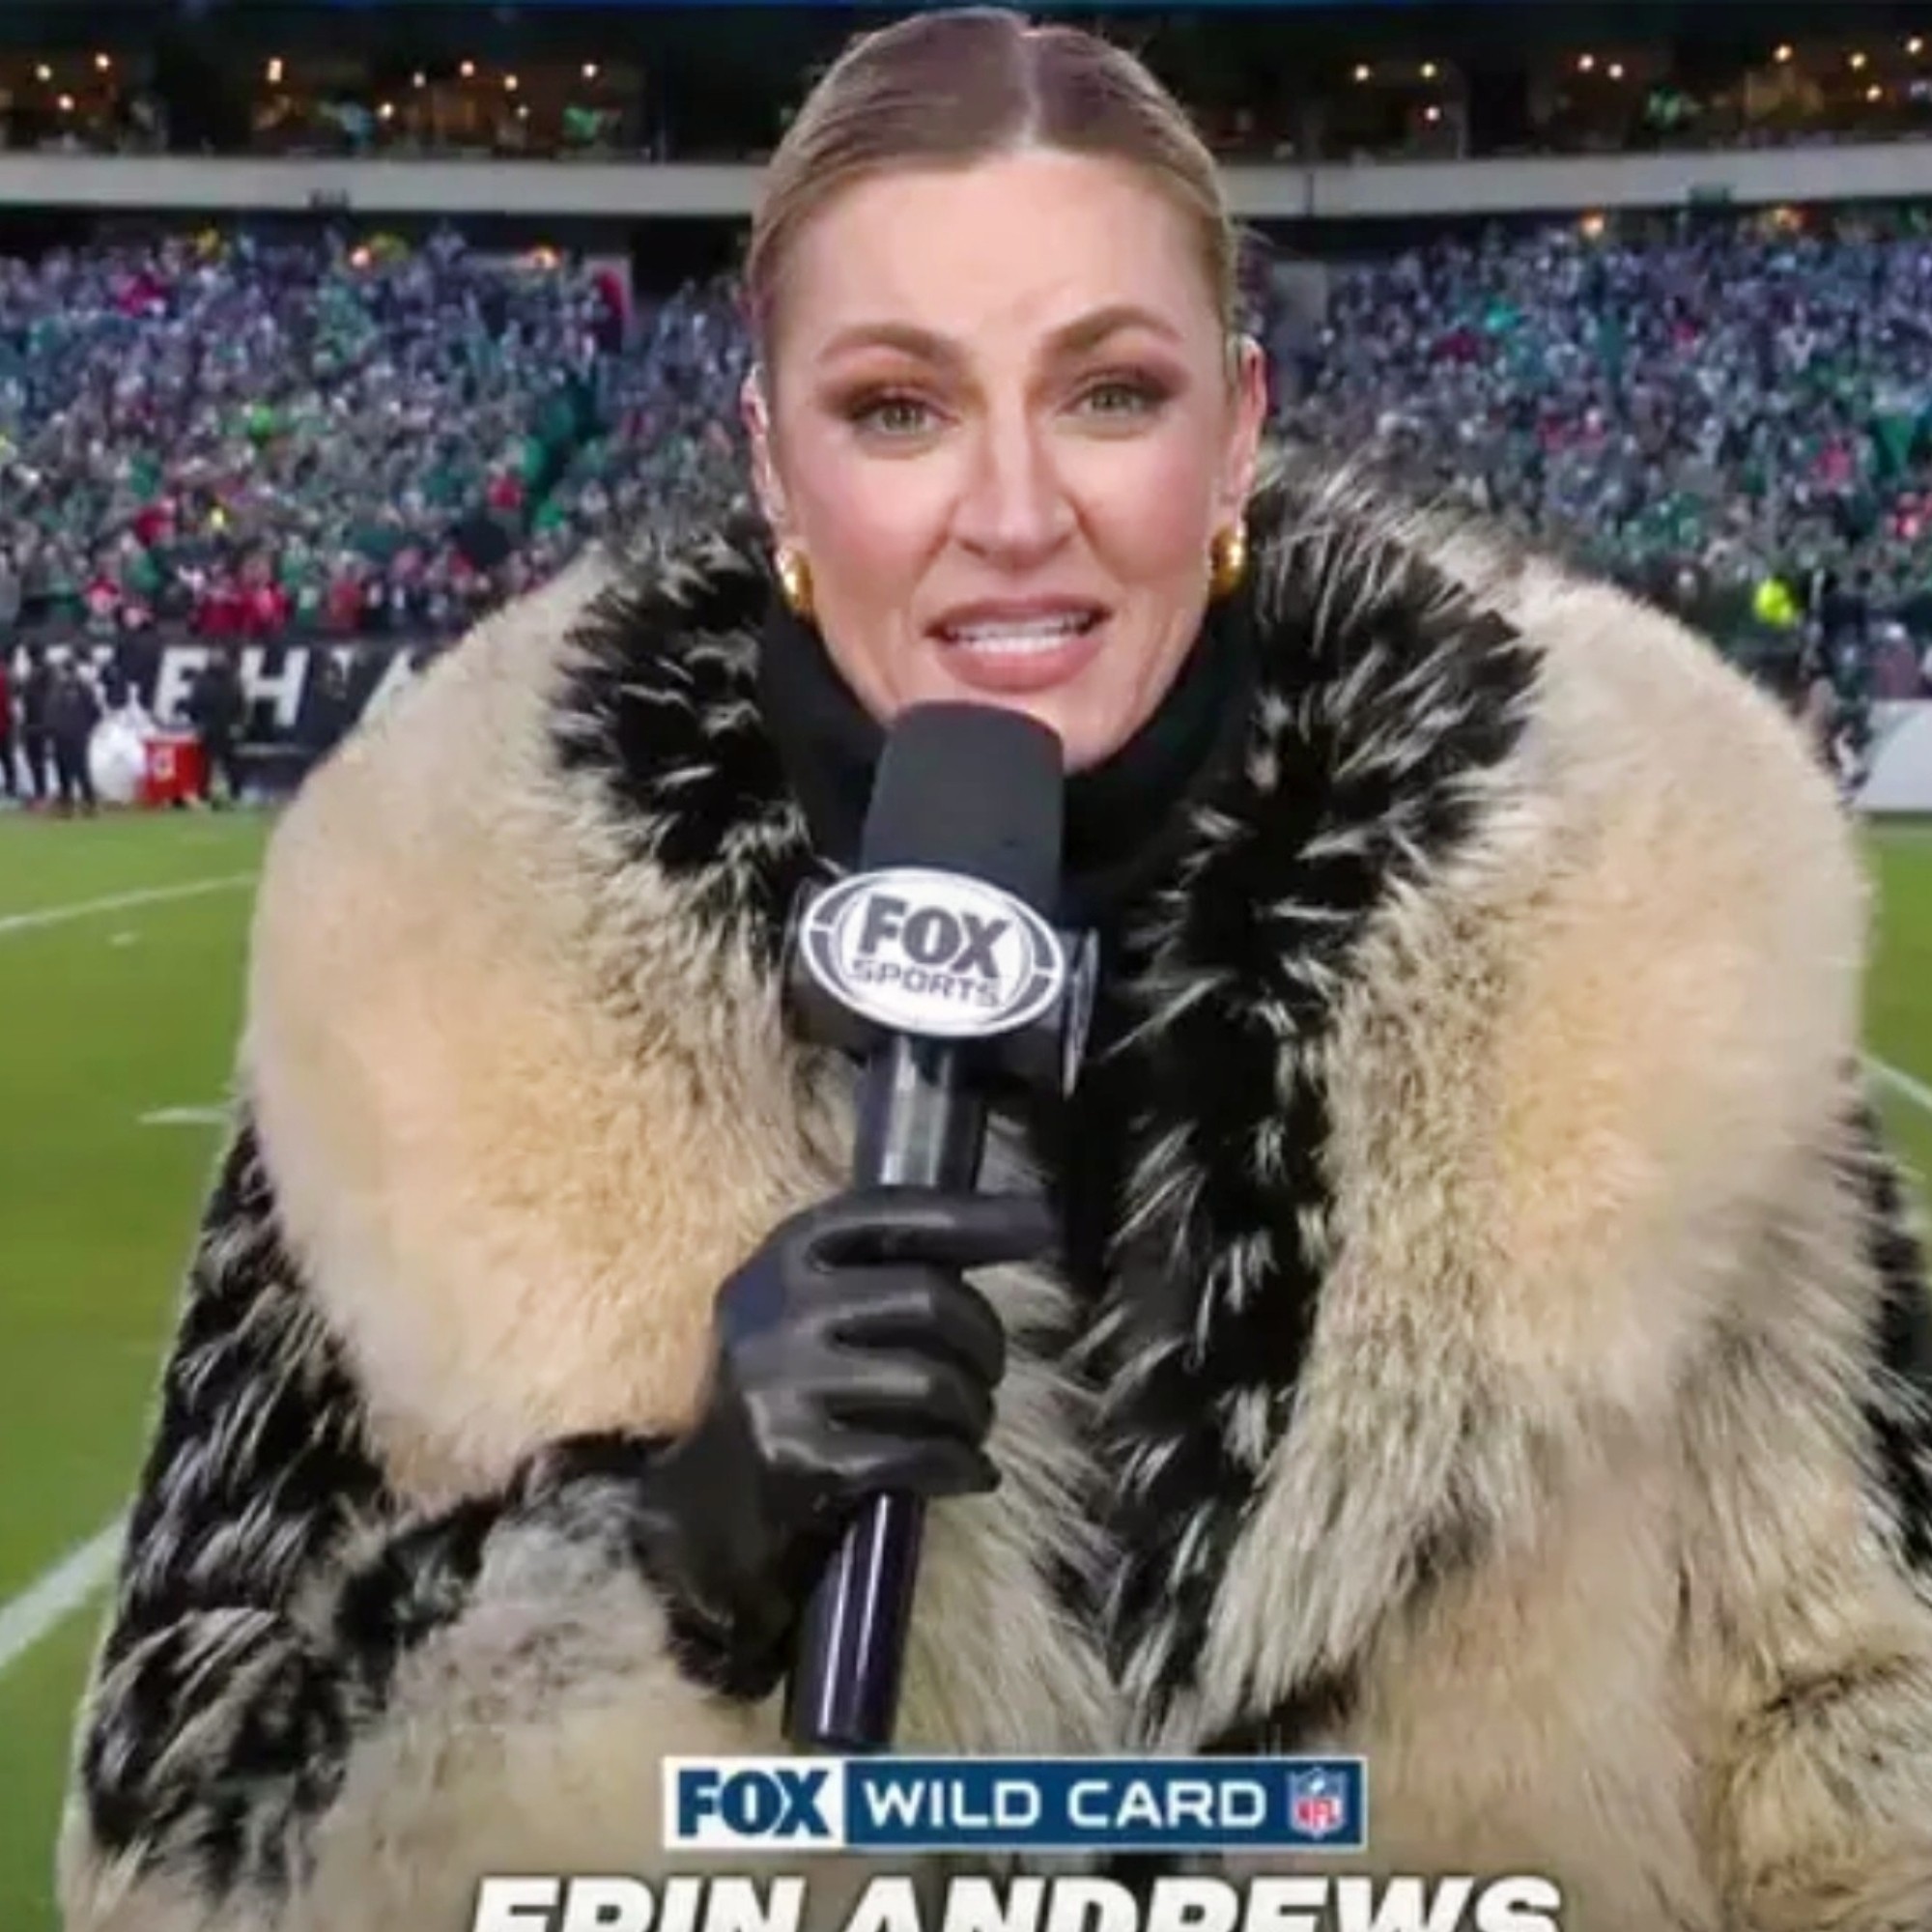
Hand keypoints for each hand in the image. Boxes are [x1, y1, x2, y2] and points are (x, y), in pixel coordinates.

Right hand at [629, 1185, 1055, 1687]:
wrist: (709, 1500)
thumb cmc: (797, 1384)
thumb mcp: (820, 1302)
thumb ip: (898, 1262)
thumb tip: (1031, 1220)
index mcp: (788, 1252)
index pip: (894, 1213)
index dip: (976, 1217)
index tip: (1042, 1225)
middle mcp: (777, 1306)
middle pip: (930, 1298)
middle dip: (985, 1339)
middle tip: (989, 1370)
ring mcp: (780, 1382)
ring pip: (932, 1380)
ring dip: (975, 1410)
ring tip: (969, 1424)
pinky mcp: (795, 1457)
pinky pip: (917, 1454)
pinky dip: (961, 1465)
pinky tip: (969, 1472)